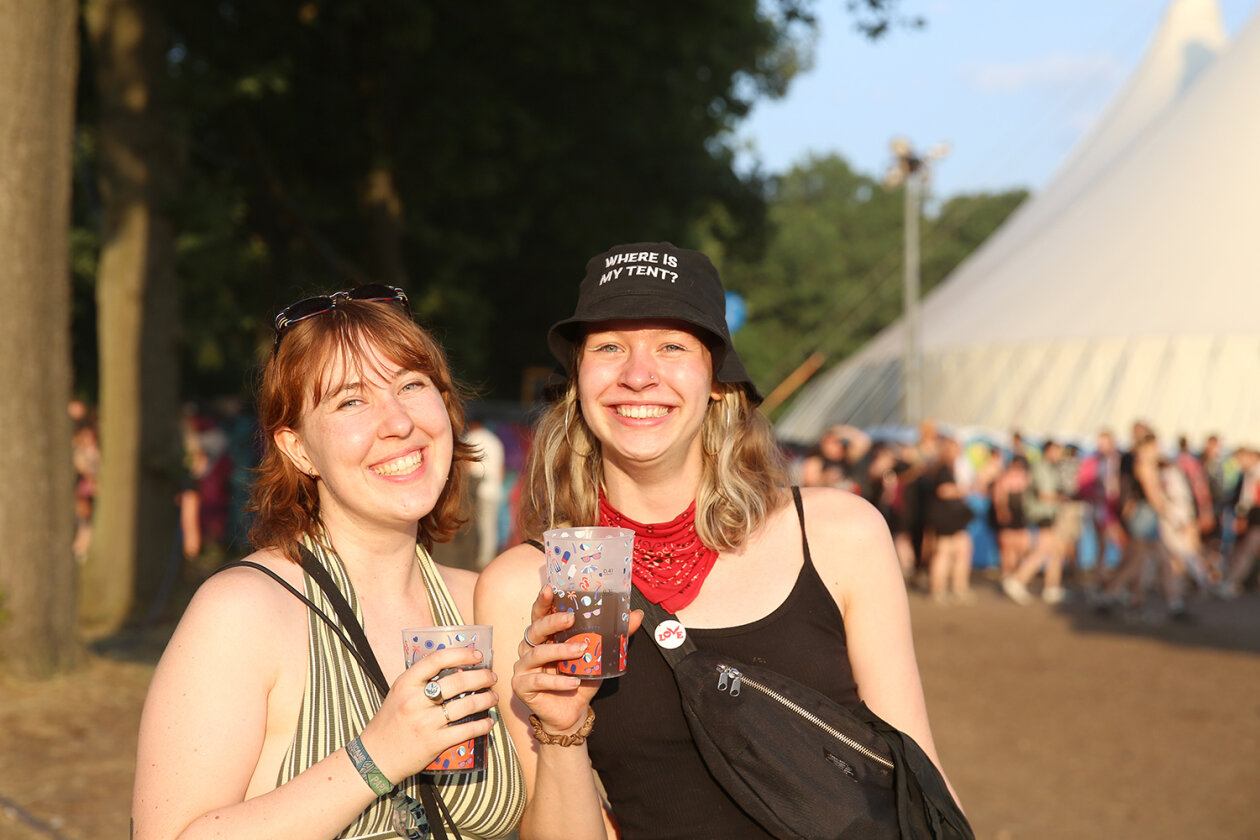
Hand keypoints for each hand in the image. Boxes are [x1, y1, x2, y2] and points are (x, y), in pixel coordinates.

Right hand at [360, 646, 497, 781]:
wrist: (375, 757)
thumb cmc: (389, 722)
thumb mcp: (399, 694)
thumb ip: (420, 681)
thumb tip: (454, 667)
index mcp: (406, 683)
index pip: (437, 660)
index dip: (461, 654)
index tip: (478, 655)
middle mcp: (415, 700)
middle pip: (457, 682)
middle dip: (481, 677)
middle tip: (491, 677)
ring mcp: (425, 722)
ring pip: (466, 706)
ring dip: (486, 700)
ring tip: (493, 697)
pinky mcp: (434, 742)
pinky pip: (465, 730)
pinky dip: (482, 725)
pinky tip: (488, 722)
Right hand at [513, 585, 641, 736]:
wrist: (574, 712)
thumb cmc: (581, 678)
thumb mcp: (599, 654)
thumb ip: (615, 634)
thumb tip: (636, 614)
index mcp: (545, 635)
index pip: (540, 613)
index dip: (543, 600)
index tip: (550, 588)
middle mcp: (530, 647)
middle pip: (535, 629)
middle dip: (552, 621)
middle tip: (571, 618)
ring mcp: (523, 666)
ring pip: (537, 653)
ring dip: (559, 651)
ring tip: (580, 651)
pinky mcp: (521, 685)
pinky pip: (538, 680)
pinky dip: (558, 682)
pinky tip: (574, 682)